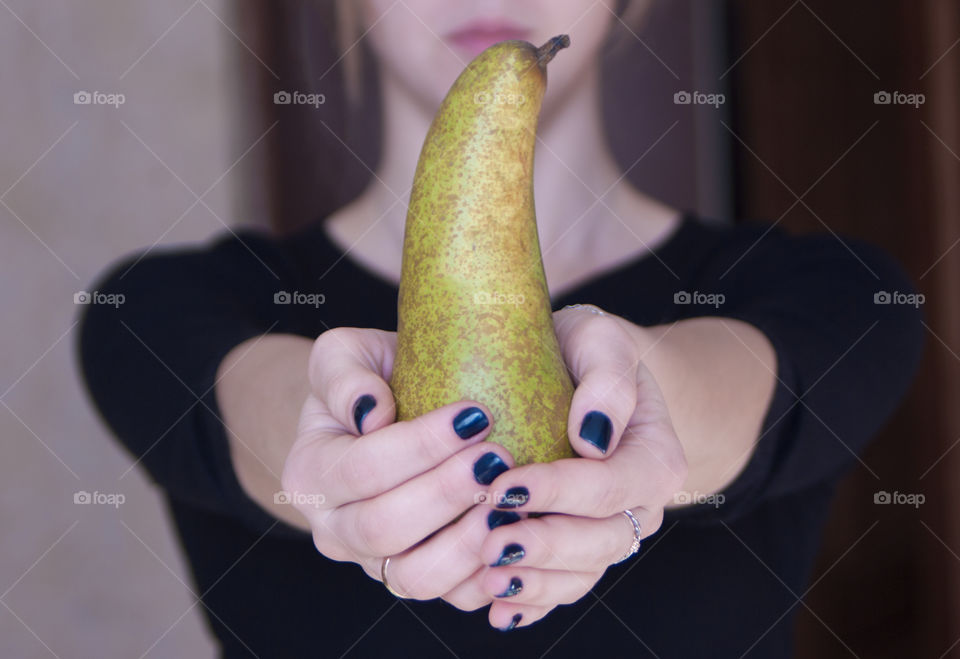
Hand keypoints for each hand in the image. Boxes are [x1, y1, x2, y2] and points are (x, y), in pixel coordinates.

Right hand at [280, 327, 512, 610]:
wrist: (383, 419)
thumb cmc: (372, 379)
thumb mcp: (345, 354)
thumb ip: (345, 374)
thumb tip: (371, 412)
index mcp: (310, 474)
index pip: (363, 467)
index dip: (421, 445)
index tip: (475, 414)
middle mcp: (334, 530)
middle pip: (385, 528)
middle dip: (447, 492)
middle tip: (498, 456)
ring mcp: (375, 563)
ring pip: (415, 577)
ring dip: (468, 541)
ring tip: (509, 498)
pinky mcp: (418, 580)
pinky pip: (452, 598)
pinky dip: (488, 574)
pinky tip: (517, 532)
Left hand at [473, 305, 687, 629]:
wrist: (586, 375)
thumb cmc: (588, 353)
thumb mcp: (602, 342)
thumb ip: (607, 380)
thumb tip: (592, 436)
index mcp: (654, 460)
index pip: (610, 486)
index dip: (559, 491)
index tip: (505, 484)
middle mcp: (639, 507)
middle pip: (600, 541)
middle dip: (543, 544)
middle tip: (488, 540)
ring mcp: (609, 534)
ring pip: (581, 574)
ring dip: (535, 581)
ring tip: (486, 578)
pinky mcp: (579, 551)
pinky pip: (562, 588)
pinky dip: (532, 601)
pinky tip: (496, 607)